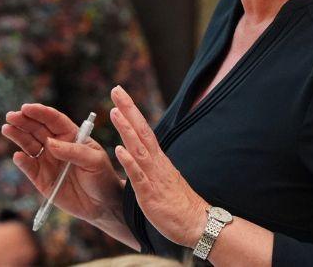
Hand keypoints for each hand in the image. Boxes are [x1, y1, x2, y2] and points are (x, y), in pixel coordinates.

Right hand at [2, 104, 124, 227]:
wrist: (101, 205)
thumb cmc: (102, 177)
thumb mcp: (94, 161)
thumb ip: (73, 151)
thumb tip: (50, 143)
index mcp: (70, 135)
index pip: (53, 120)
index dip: (40, 112)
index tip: (26, 108)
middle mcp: (56, 145)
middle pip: (37, 129)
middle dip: (23, 121)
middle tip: (11, 116)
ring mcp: (47, 161)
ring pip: (28, 144)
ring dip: (17, 136)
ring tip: (7, 129)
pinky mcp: (40, 178)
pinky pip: (28, 167)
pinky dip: (21, 161)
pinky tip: (18, 156)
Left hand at [109, 86, 207, 246]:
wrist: (197, 223)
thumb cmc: (178, 204)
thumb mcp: (162, 180)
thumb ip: (151, 167)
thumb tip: (139, 155)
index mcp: (158, 160)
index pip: (143, 130)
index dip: (131, 112)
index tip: (120, 95)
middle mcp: (156, 163)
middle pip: (141, 131)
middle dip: (128, 109)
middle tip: (116, 89)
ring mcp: (154, 177)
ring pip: (139, 149)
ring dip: (126, 129)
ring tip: (114, 112)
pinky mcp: (150, 194)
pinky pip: (138, 176)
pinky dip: (129, 162)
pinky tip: (118, 150)